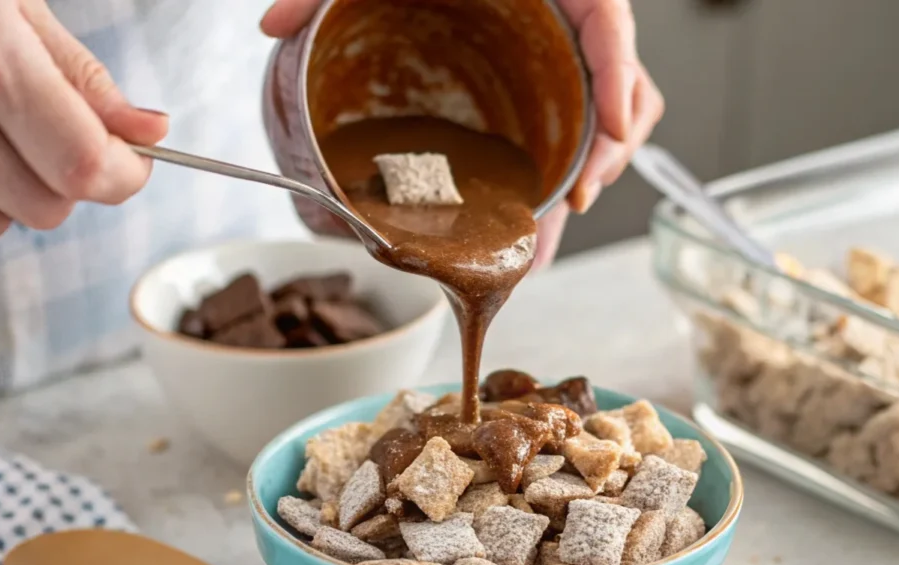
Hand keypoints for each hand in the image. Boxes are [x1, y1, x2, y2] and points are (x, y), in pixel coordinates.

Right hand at [0, 0, 167, 241]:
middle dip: (73, 184)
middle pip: (45, 207)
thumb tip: (152, 131)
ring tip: (3, 133)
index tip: (136, 159)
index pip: (83, 163)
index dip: (126, 174)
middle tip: (63, 136)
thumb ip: (84, 77)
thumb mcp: (18, 3)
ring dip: (17, 194)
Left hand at [260, 0, 661, 267]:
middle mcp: (561, 17)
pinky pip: (580, 115)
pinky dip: (575, 156)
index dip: (620, 75)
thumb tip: (274, 26)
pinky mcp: (544, 76)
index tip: (616, 130)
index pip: (609, 20)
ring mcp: (556, 51)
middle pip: (624, 79)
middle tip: (580, 194)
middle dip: (613, 145)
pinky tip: (547, 197)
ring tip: (563, 209)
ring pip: (613, 106)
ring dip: (600, 160)